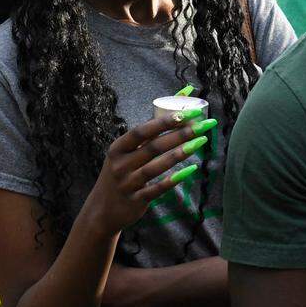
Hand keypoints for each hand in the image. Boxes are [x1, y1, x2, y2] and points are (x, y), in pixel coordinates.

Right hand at [83, 112, 216, 235]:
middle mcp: (120, 164)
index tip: (187, 112)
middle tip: (203, 125)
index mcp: (118, 148)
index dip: (164, 122)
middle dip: (180, 134)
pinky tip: (191, 170)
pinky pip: (157, 189)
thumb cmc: (121, 173)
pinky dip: (173, 180)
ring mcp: (127, 183)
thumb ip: (151, 130)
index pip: (142, 131)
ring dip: (180, 153)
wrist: (102, 210)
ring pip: (156, 167)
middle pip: (153, 147)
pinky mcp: (136, 201)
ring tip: (201, 142)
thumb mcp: (126, 152)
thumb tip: (182, 95)